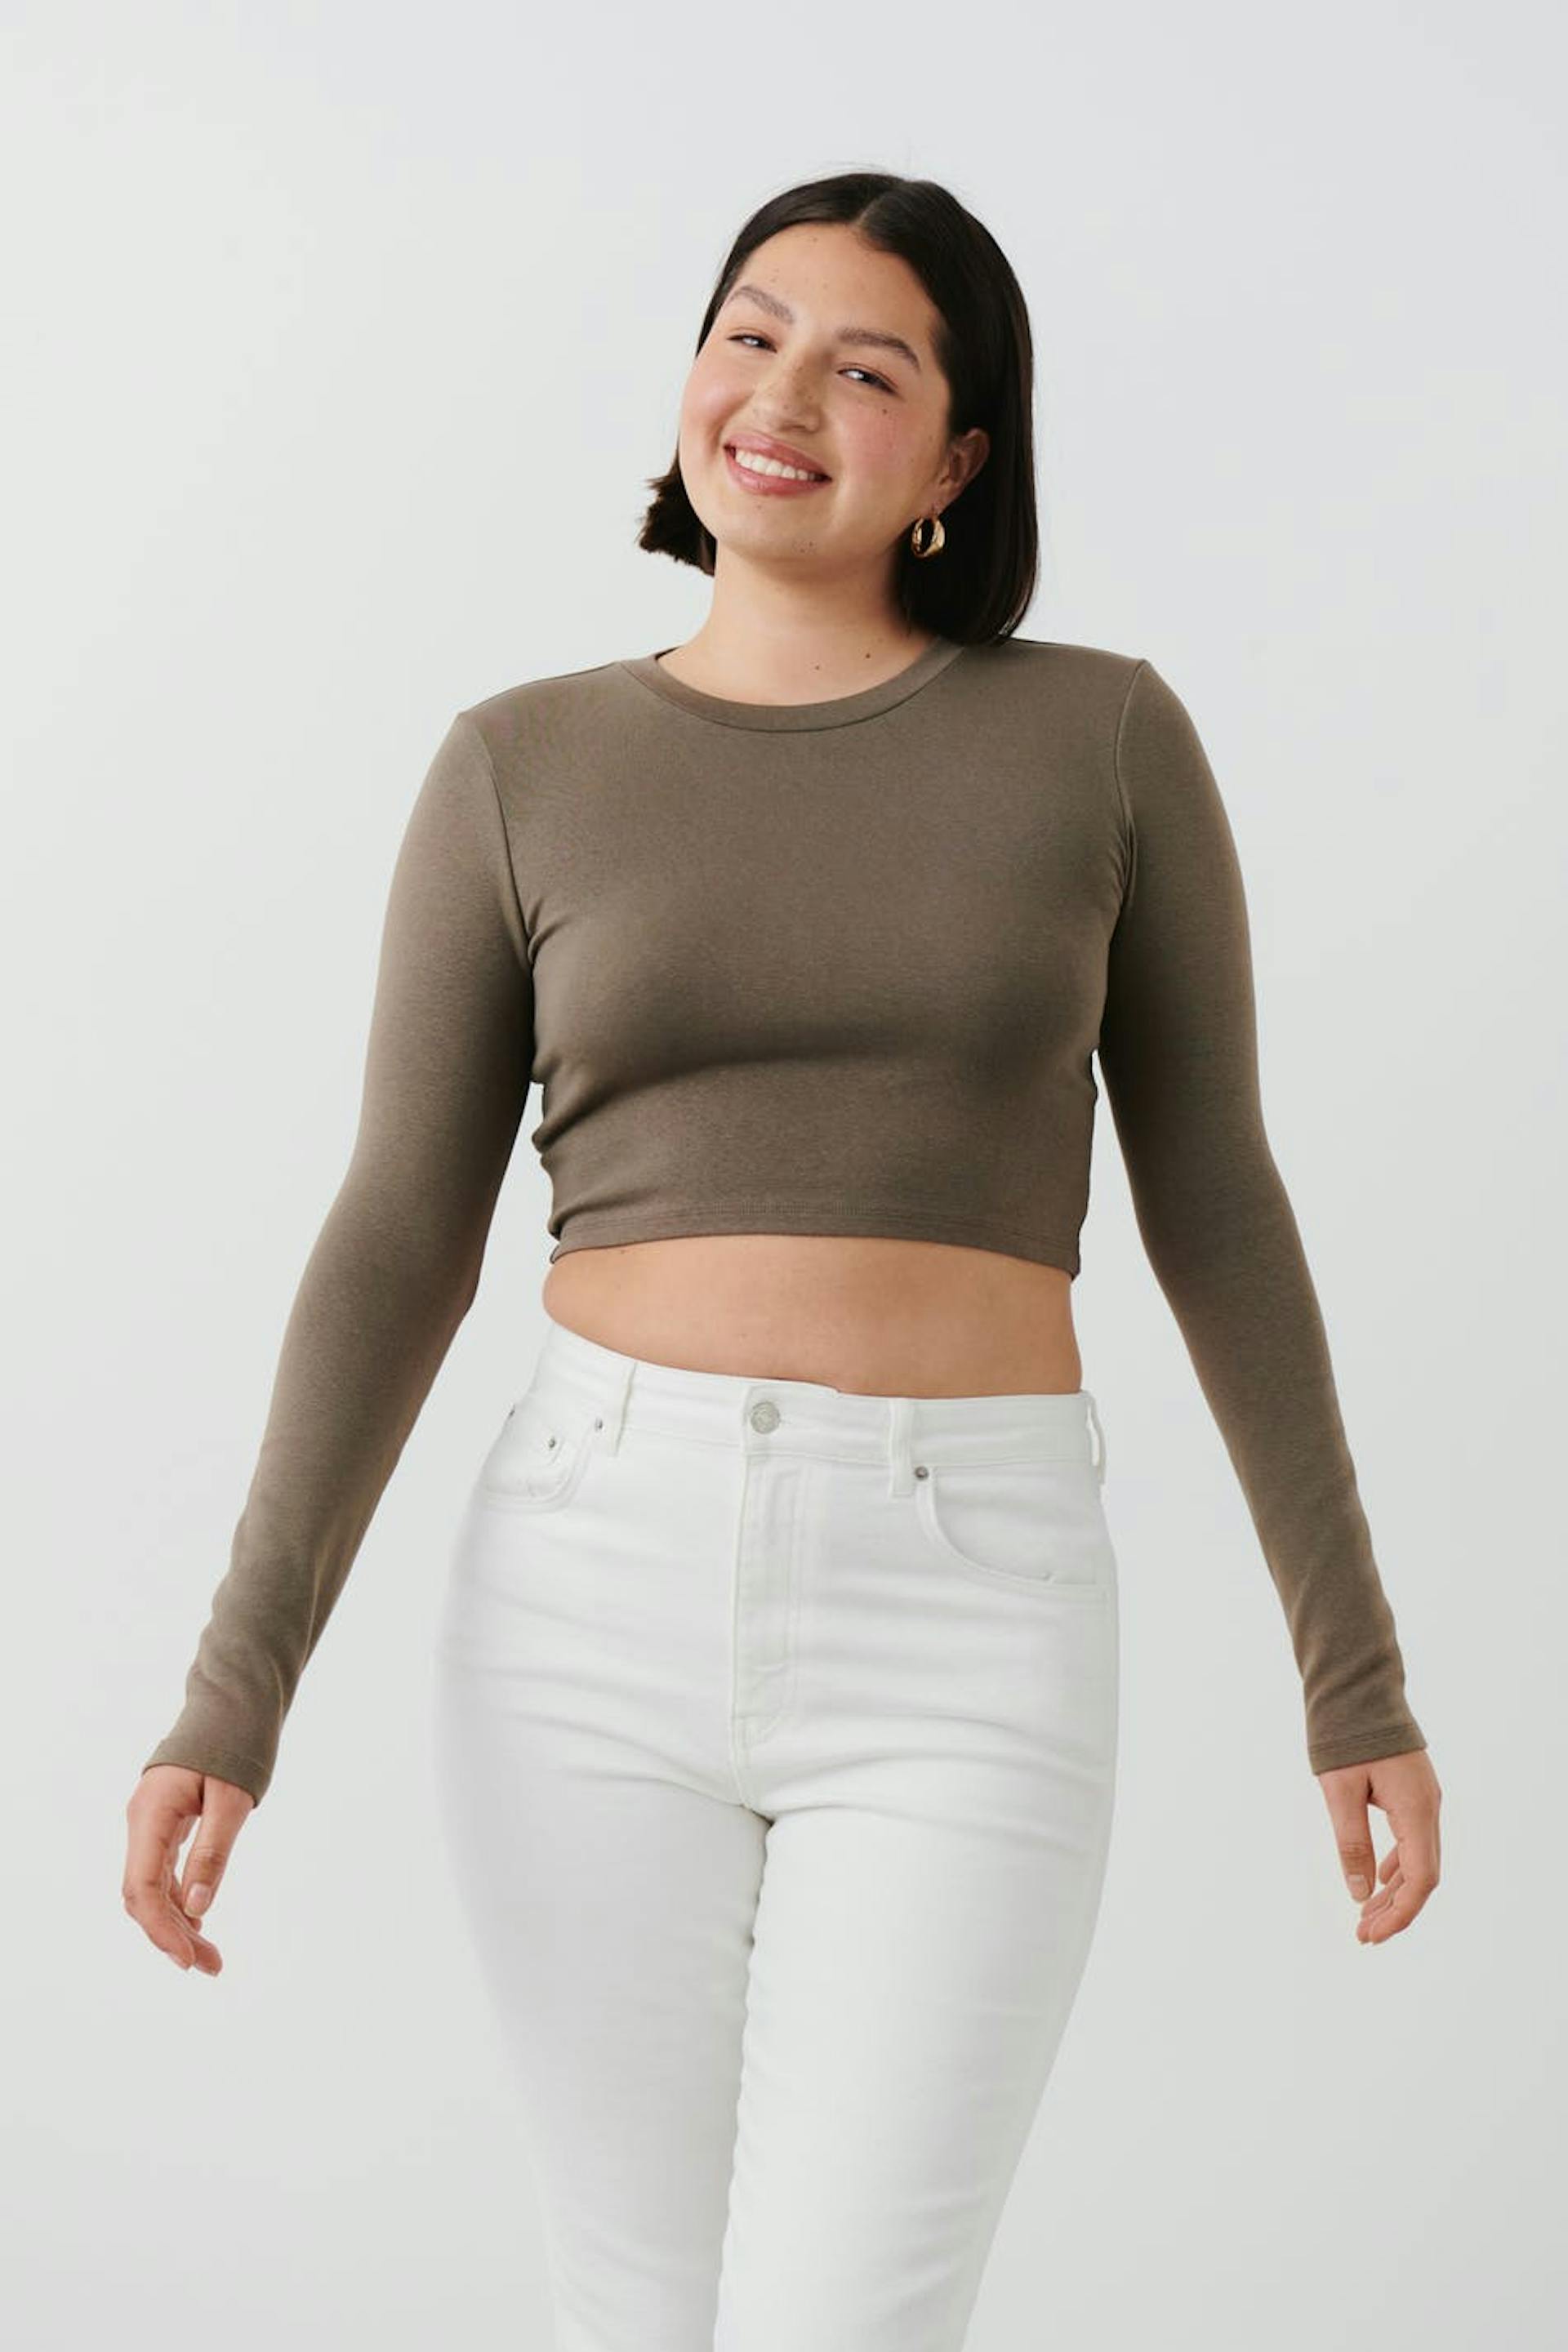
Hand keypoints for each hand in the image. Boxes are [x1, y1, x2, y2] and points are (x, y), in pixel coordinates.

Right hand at [123, 1764, 254, 1974]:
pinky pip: (163, 1873)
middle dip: (171, 1935)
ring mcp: (150, 1825)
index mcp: (151, 1815)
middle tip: (210, 1967)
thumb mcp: (231, 1801)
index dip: (160, 1928)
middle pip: (143, 1895)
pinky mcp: (164, 1826)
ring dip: (177, 1923)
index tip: (188, 1959)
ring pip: (152, 1888)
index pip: (141, 1886)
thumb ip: (212, 1853)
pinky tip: (198, 1924)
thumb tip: (198, 1910)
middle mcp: (142, 1823)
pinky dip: (179, 1901)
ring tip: (211, 1957)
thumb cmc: (233, 1746)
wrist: (229, 1707)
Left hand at [1318, 1746, 1441, 1943]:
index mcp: (1417, 1809)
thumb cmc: (1345, 1735)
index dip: (1399, 1913)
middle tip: (1362, 1934)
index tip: (1370, 1935)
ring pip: (1419, 1859)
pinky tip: (1376, 1879)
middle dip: (1395, 1909)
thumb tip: (1359, 1894)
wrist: (1358, 1687)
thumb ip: (1351, 1843)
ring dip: (1395, 1890)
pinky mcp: (1414, 1793)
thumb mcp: (1340, 1792)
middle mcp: (1429, 1807)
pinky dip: (1396, 1866)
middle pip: (1424, 1875)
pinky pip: (1413, 1840)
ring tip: (1364, 1915)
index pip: (1421, 1879)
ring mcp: (1425, 1799)